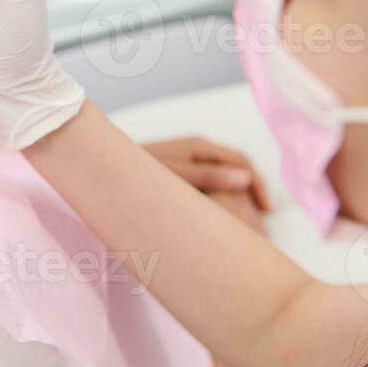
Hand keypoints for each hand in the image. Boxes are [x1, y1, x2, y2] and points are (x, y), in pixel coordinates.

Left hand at [142, 137, 271, 231]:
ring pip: (225, 175)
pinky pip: (210, 181)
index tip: (264, 211)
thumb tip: (246, 178)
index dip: (258, 186)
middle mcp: (197, 150)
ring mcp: (188, 159)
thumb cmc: (136, 172)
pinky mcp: (180, 172)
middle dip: (253, 191)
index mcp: (200, 147)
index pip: (243, 162)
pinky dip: (222, 196)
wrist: (103, 168)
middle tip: (262, 218)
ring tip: (247, 220)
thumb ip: (208, 176)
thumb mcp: (174, 176)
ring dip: (239, 194)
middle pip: (238, 167)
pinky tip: (221, 215)